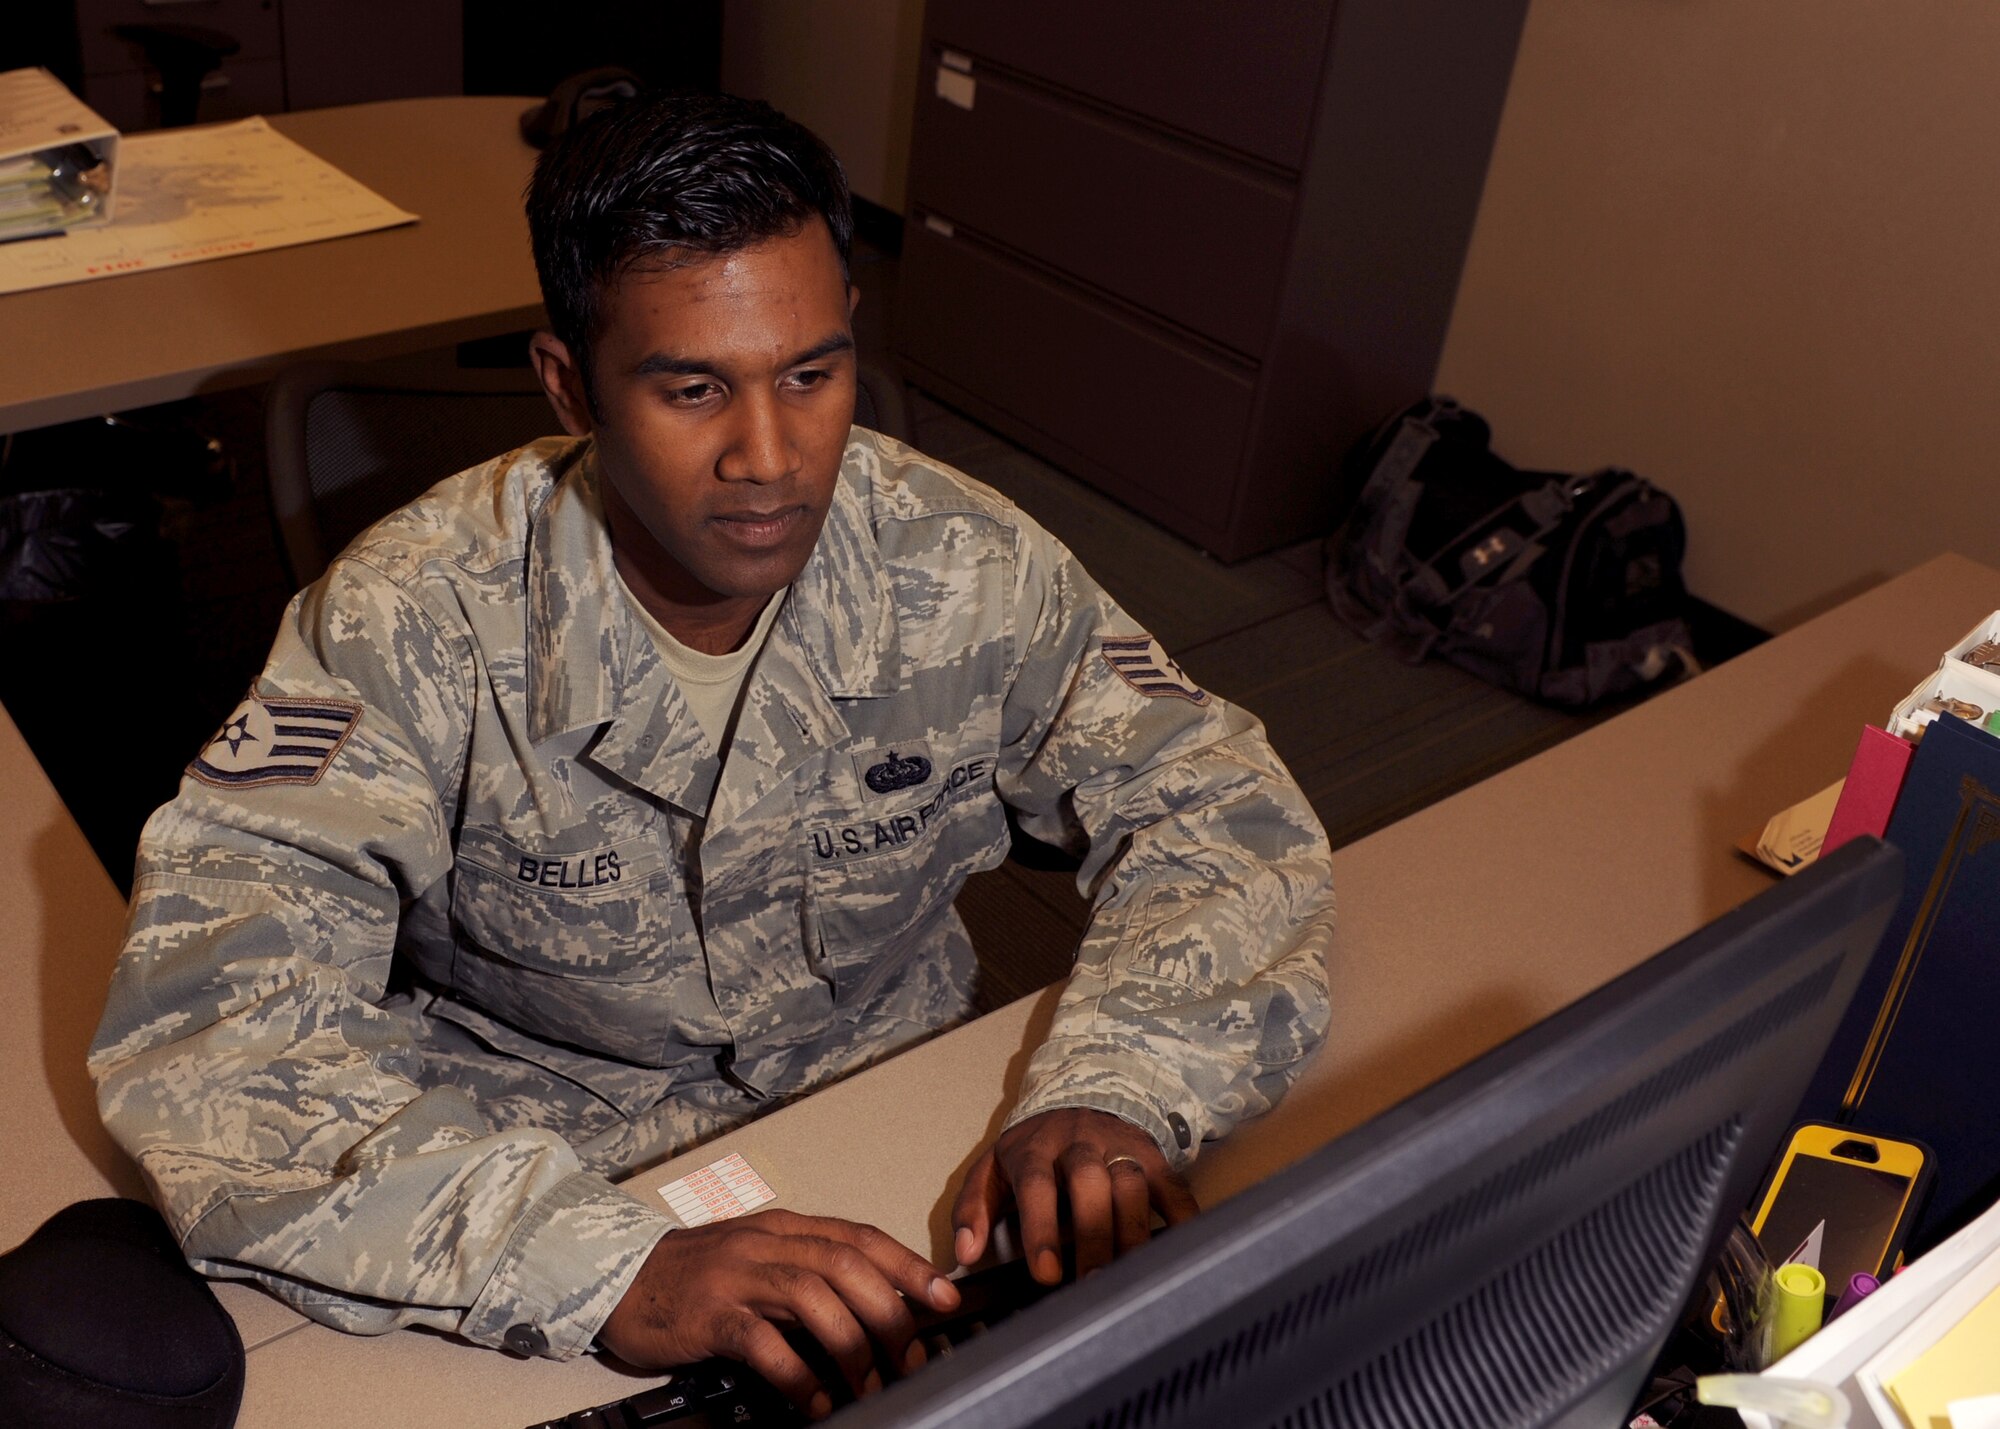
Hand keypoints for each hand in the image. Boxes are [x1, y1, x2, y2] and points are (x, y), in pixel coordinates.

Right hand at [598, 1208, 960, 1419]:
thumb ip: (808, 1272)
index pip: (860, 1237)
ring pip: (812, 1297)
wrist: (618, 1277)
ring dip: (851, 1345)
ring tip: (870, 1384)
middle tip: (912, 1353)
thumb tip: (873, 1305)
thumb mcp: (758, 1259)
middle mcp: (766, 1243)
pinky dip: (797, 1372)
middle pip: (845, 1265)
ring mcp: (736, 1275)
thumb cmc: (694, 1274)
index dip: (908, 1265)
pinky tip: (816, 1397)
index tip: (945, 1296)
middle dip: (889, 1311)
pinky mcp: (709, 1314)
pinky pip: (763, 1342)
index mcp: (785, 1228)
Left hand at [951, 1107, 1199, 1285]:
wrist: (1081, 1095)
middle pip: (1089, 1183)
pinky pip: (1173, 1186)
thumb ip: (972, 1210)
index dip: (1041, 1228)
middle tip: (1091, 1284)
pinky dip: (1182, 1218)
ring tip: (1130, 1279)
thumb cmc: (1033, 1148)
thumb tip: (964, 1254)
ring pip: (1132, 1185)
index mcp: (1035, 1148)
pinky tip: (1181, 1251)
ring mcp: (1120, 1147)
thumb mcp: (992, 1168)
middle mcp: (1080, 1144)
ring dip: (1132, 1233)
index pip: (1036, 1184)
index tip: (1045, 1274)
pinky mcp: (1153, 1157)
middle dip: (1092, 1235)